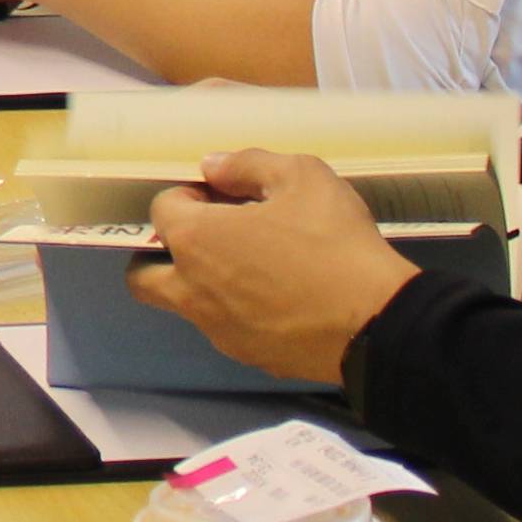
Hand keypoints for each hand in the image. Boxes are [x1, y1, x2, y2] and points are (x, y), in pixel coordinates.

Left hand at [132, 150, 420, 388]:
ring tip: (254, 266)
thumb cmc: (334, 243)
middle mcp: (193, 291)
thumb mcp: (301, 176)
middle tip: (210, 238)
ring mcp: (219, 331)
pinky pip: (227, 329)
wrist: (378, 323)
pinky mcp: (250, 357)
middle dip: (161, 253)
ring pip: (185, 307)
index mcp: (195, 241)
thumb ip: (248, 164)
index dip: (189, 197)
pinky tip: (281, 298)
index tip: (223, 197)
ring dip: (201, 284)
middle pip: (143, 275)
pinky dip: (237, 312)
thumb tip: (213, 167)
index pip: (161, 211)